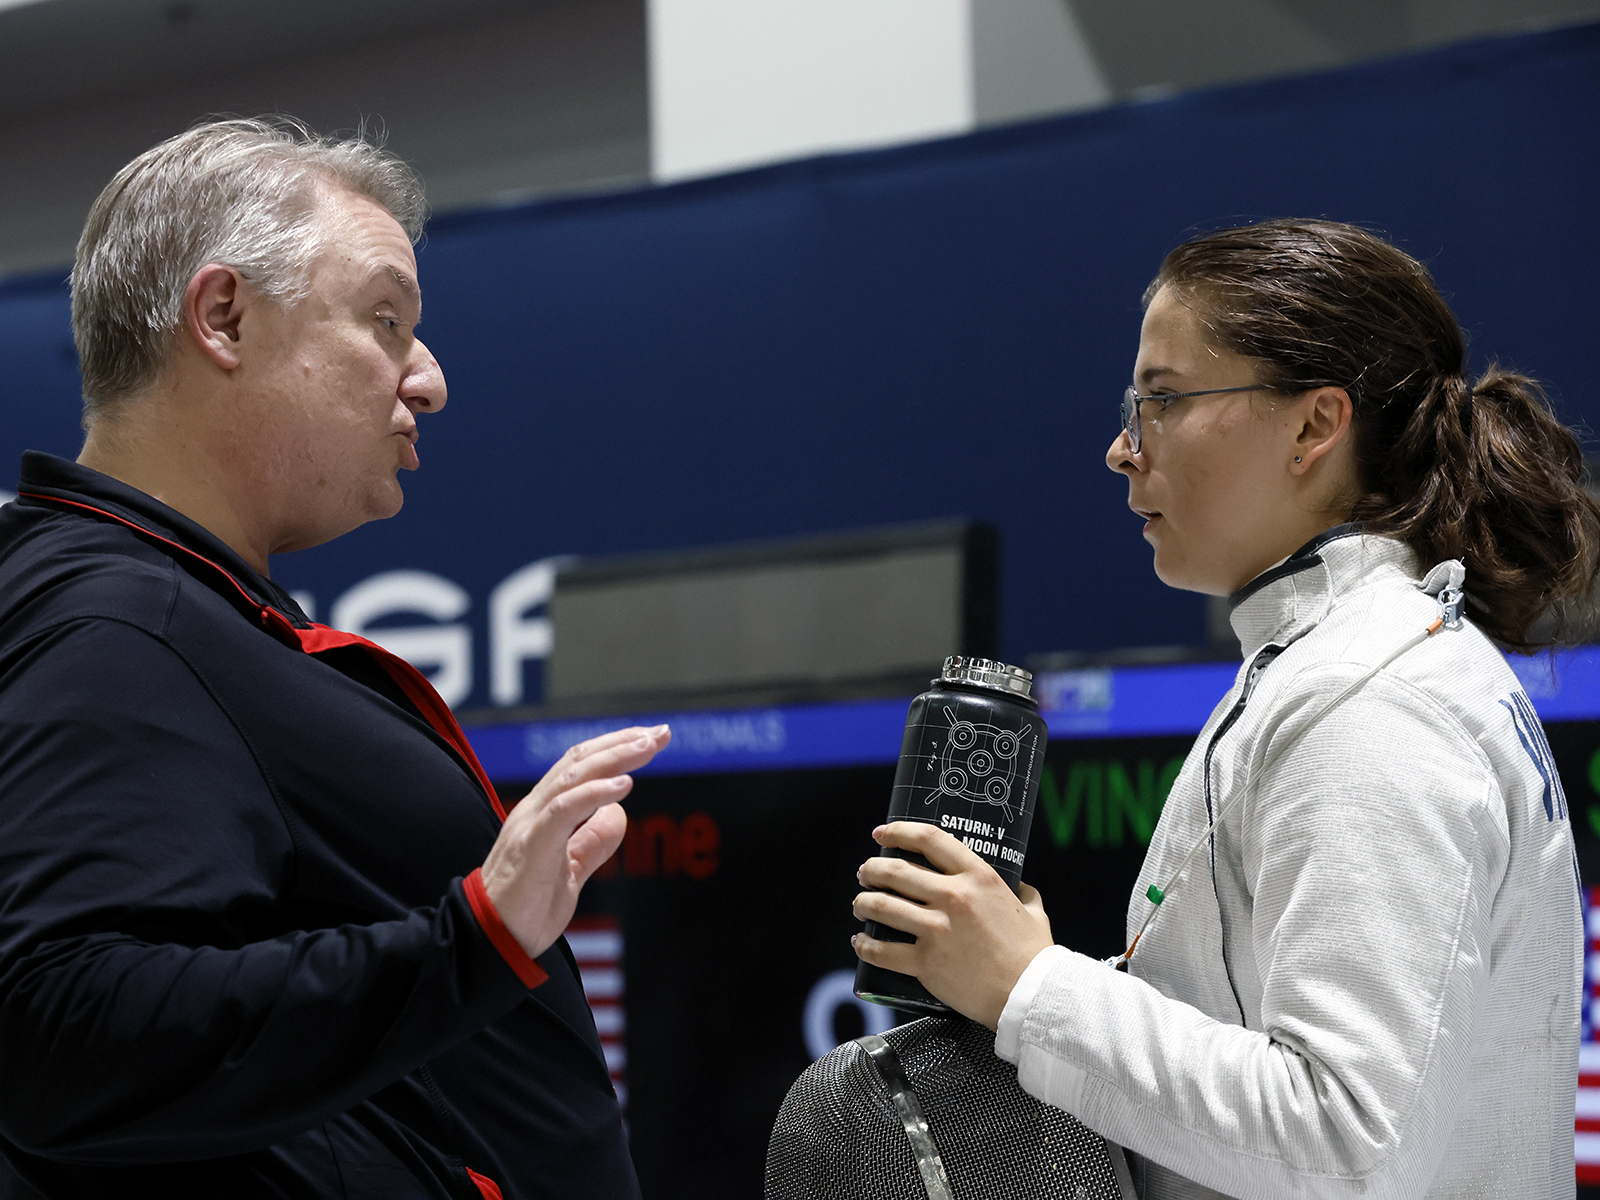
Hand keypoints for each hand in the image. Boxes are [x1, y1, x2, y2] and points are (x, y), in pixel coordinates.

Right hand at [480, 725, 669, 958]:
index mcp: (543, 814)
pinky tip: (623, 785)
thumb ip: (591, 843)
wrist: (489, 943)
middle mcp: (535, 811)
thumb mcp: (569, 872)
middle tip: (661, 733)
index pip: (579, 766)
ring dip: (614, 758)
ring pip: (573, 776)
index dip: (614, 748)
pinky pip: (564, 809)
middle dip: (622, 743)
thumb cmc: (524, 911)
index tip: (649, 739)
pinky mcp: (532, 846)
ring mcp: (531, 825)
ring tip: (647, 748)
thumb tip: (618, 814)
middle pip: (579, 761)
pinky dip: (594, 793)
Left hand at [852, 821, 1052, 1029]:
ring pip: (882, 906)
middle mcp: (954, 897)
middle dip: (872, 869)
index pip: (930, 839)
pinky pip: (883, 951)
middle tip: (865, 872)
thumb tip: (1021, 886)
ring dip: (863, 902)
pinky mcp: (927, 963)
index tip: (882, 834)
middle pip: (896, 871)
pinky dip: (865, 945)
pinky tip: (861, 942)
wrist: (1030, 996)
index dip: (898, 832)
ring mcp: (937, 930)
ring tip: (859, 905)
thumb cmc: (1033, 954)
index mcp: (978, 878)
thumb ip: (1023, 893)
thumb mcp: (1033, 910)